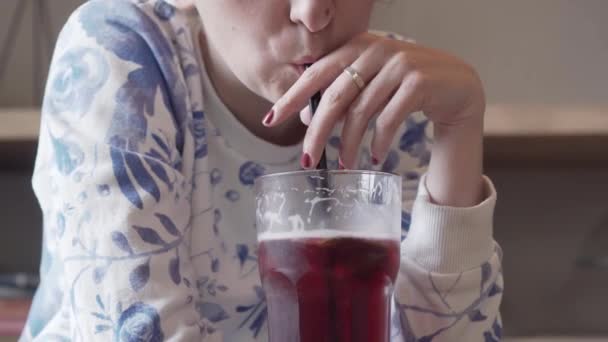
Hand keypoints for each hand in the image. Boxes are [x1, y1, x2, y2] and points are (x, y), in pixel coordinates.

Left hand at [262, 32, 485, 169]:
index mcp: (356, 46)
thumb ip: (343, 94)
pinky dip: (379, 142)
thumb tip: (309, 123)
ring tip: (346, 164)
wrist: (456, 86)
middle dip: (317, 131)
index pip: (315, 73)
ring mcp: (398, 64)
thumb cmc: (405, 88)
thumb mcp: (371, 83)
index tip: (270, 120)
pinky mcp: (418, 82)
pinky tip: (375, 156)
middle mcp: (375, 50)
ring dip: (349, 144)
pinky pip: (388, 119)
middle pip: (334, 97)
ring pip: (360, 112)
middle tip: (308, 158)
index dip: (291, 98)